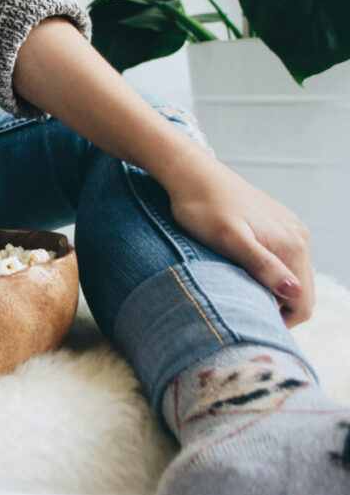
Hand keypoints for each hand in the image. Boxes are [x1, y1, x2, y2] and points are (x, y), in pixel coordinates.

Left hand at [164, 155, 313, 326]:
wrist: (191, 174)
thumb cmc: (202, 208)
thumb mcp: (228, 240)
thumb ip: (262, 265)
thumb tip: (294, 291)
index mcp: (291, 245)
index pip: (304, 302)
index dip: (280, 321)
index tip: (248, 321)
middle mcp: (298, 236)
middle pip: (300, 291)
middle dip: (274, 306)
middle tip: (238, 307)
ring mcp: (289, 228)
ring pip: (290, 275)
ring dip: (268, 289)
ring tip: (235, 287)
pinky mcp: (276, 223)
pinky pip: (280, 258)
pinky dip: (265, 272)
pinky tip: (238, 269)